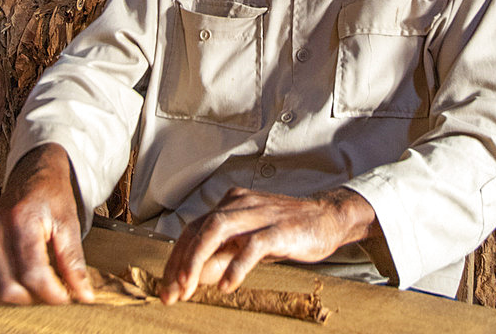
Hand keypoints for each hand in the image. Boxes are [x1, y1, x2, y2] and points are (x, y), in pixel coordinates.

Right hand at [0, 143, 93, 305]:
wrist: (33, 177)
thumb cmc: (52, 198)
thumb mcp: (70, 223)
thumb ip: (74, 261)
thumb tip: (84, 295)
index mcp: (21, 218)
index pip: (32, 273)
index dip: (51, 293)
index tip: (65, 298)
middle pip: (9, 287)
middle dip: (33, 298)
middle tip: (51, 291)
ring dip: (13, 299)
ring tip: (33, 287)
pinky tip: (11, 283)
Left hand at [159, 186, 375, 304]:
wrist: (328, 218)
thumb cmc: (288, 230)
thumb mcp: (250, 240)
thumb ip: (224, 251)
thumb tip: (195, 275)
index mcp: (232, 204)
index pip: (194, 228)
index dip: (176, 258)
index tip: (167, 287)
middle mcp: (241, 203)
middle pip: (200, 228)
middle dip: (180, 261)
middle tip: (171, 292)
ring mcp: (260, 214)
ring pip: (218, 229)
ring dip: (198, 259)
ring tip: (188, 287)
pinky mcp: (280, 228)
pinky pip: (252, 245)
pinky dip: (236, 266)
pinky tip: (227, 286)